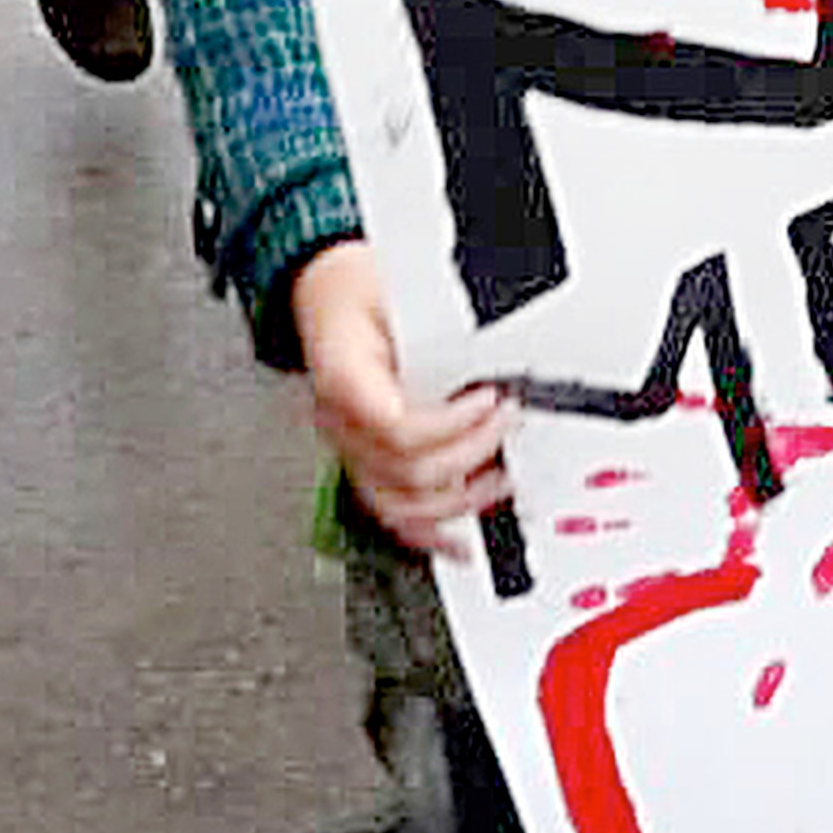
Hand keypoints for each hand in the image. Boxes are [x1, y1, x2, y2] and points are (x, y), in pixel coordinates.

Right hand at [290, 242, 517, 557]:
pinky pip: (391, 513)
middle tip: (507, 423)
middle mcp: (338, 423)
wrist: (326, 290)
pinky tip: (459, 544)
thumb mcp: (399, 293)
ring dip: (457, 500)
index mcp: (342, 378)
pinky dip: (428, 535)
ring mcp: (347, 448)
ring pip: (398, 506)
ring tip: (499, 478)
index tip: (490, 400)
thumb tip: (493, 360)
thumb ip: (440, 333)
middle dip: (469, 453)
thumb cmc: (357, 288)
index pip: (396, 427)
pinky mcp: (362, 461)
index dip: (452, 424)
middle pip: (404, 471)